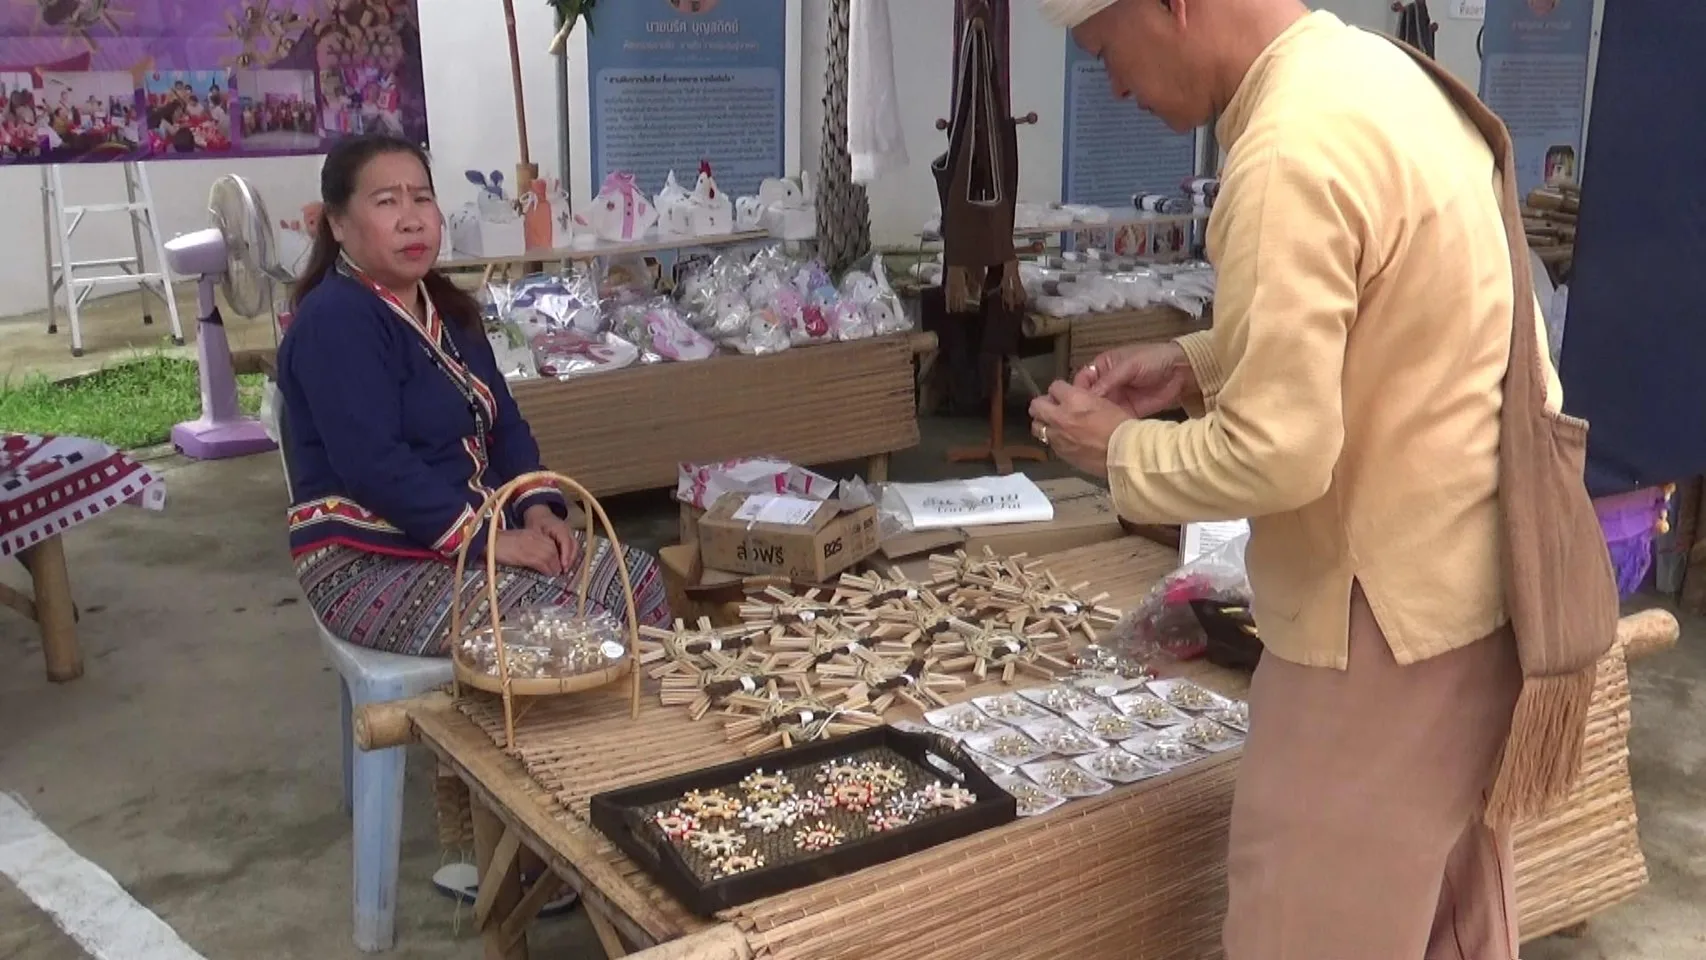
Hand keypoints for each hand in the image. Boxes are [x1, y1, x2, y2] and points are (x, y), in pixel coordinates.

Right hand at [493, 528, 562, 576]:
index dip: (557, 555)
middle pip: (553, 550)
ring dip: (554, 567)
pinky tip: (546, 573)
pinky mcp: (527, 554)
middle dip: (557, 562)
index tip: (558, 563)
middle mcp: (535, 537)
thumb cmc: (501, 544)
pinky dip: (546, 569)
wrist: (489, 541)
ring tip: (554, 574)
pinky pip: (542, 562)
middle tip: (558, 571)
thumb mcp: (520, 542)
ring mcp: (531, 545)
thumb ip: (530, 548)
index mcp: (533, 533)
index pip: (552, 544)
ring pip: (550, 557)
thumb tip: (540, 561)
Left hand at [523, 504, 582, 572]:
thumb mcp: (534, 531)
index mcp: (559, 527)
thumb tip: (542, 557)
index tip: (563, 566)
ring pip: (575, 548)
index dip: (565, 555)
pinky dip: (570, 556)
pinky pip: (573, 547)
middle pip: (573, 546)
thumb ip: (540, 543)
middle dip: (570, 559)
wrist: (539, 513)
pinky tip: (565, 564)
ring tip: (565, 569)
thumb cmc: (536, 521)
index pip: (565, 542)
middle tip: (564, 571)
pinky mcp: (569, 536)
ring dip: (571, 559)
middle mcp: (567, 530)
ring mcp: (570, 533)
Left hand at [1028, 382, 1129, 476]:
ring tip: (1053, 425)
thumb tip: (1077, 400)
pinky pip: (1049, 443)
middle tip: (1051, 408)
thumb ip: (1085, 399)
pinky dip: (1054, 439)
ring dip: (1043, 423)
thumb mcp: (1104, 402)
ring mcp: (1058, 436)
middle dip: (1042, 405)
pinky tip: (1065, 440)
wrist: (1124, 453)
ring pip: (1037, 426)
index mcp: (1074, 399)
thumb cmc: (1120, 426)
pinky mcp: (1060, 453)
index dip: (1059, 390)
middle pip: (1036, 406)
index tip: (1063, 394)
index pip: (1055, 387)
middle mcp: (1060, 416)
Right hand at [1074, 341, 1194, 418]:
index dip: (1077, 391)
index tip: (1074, 403)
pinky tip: (1101, 431)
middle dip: (1083, 407)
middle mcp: (1106, 384)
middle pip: (1088, 397)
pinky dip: (1108, 425)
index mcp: (1103, 367)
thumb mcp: (1129, 366)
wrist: (1180, 371)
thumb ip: (1109, 380)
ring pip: (1098, 410)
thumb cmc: (1153, 359)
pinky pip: (1113, 418)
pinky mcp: (1127, 411)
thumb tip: (1088, 396)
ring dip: (1093, 418)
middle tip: (1077, 420)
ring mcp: (1116, 399)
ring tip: (1087, 428)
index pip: (1083, 380)